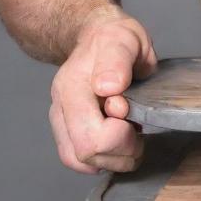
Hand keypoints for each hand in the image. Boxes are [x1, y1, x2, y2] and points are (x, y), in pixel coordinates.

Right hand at [48, 10, 156, 174]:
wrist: (97, 37)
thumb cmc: (115, 39)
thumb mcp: (124, 39)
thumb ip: (117, 61)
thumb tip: (109, 88)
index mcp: (73, 86)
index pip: (90, 137)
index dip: (121, 136)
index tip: (134, 115)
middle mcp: (60, 107)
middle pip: (86, 154)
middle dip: (121, 152)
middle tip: (139, 133)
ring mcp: (60, 121)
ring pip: (81, 162)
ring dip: (114, 158)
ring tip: (132, 137)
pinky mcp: (64, 131)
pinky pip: (79, 160)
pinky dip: (104, 158)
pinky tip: (119, 142)